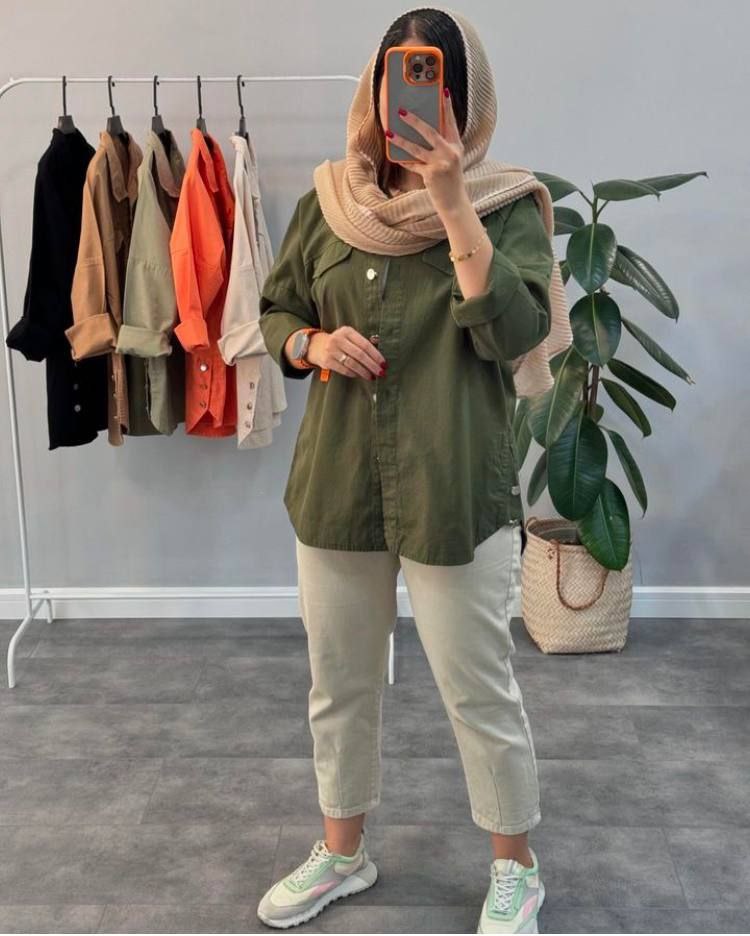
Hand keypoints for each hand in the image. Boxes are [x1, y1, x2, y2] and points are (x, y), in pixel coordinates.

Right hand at [305, 327, 386, 380]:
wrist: (316, 346)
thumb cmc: (339, 342)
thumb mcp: (349, 337)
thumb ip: (363, 342)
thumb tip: (379, 352)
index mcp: (347, 331)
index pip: (365, 344)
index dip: (376, 355)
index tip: (384, 363)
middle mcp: (338, 339)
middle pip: (360, 355)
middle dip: (372, 365)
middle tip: (380, 372)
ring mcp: (331, 350)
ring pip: (352, 364)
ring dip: (364, 372)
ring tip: (372, 376)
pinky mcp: (327, 361)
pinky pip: (344, 370)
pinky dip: (354, 374)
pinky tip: (360, 375)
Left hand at [385, 88, 465, 214]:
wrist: (455, 203)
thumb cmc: (451, 180)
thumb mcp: (452, 160)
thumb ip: (443, 146)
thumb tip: (423, 131)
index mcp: (456, 146)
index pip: (451, 122)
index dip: (447, 107)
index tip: (443, 91)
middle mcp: (450, 152)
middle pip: (430, 131)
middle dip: (414, 120)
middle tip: (401, 111)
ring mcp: (440, 163)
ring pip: (416, 148)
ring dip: (401, 139)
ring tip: (389, 132)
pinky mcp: (431, 174)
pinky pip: (413, 165)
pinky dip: (404, 161)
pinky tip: (395, 156)